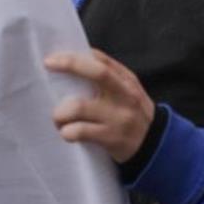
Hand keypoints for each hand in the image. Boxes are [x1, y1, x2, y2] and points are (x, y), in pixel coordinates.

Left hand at [44, 48, 155, 163]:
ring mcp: (118, 117)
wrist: (155, 147)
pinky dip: (67, 132)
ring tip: (58, 118)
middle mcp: (125, 95)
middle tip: (48, 66)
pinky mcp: (111, 138)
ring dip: (60, 112)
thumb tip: (79, 58)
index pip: (101, 61)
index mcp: (127, 81)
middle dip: (70, 65)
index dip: (76, 56)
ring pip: (79, 107)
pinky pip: (80, 131)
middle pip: (97, 73)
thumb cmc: (133, 113)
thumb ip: (110, 75)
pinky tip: (67, 133)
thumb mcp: (129, 91)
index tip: (52, 58)